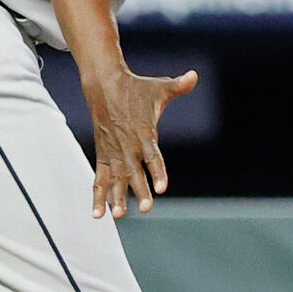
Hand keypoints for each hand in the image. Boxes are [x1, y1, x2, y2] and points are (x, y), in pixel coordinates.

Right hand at [86, 67, 198, 217]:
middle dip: (140, 191)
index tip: (162, 187)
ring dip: (116, 198)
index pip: (153, 156)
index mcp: (144, 133)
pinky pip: (99, 179)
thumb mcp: (160, 87)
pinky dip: (97, 196)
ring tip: (119, 216)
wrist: (104, 85)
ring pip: (115, 180)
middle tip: (147, 208)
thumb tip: (195, 75)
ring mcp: (113, 153)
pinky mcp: (102, 156)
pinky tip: (98, 215)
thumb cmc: (136, 88)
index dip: (158, 171)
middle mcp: (128, 146)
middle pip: (135, 173)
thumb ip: (179, 86)